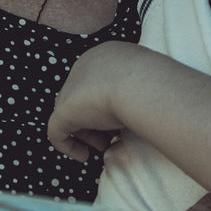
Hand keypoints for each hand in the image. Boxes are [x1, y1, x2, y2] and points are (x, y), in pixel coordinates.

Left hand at [47, 40, 144, 161]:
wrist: (142, 83)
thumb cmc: (154, 81)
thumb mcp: (150, 77)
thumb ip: (142, 86)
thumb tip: (144, 102)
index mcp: (104, 55)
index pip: (96, 81)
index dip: (106, 103)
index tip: (120, 121)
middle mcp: (83, 66)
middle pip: (81, 97)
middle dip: (95, 119)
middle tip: (111, 136)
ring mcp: (71, 88)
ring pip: (68, 113)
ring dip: (85, 132)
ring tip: (103, 146)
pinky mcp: (64, 110)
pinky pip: (56, 131)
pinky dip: (67, 145)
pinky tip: (83, 156)